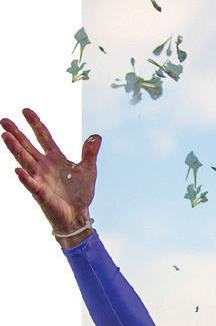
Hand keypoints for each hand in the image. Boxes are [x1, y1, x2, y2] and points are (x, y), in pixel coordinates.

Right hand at [1, 108, 101, 245]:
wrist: (78, 215)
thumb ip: (90, 153)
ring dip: (15, 149)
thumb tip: (96, 136)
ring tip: (5, 136)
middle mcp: (44, 166)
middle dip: (16, 134)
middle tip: (4, 120)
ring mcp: (40, 178)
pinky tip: (18, 170)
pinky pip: (31, 184)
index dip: (35, 124)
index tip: (25, 110)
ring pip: (25, 161)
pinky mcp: (41, 193)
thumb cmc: (80, 194)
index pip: (44, 137)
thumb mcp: (88, 170)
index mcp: (55, 158)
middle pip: (28, 146)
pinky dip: (25, 178)